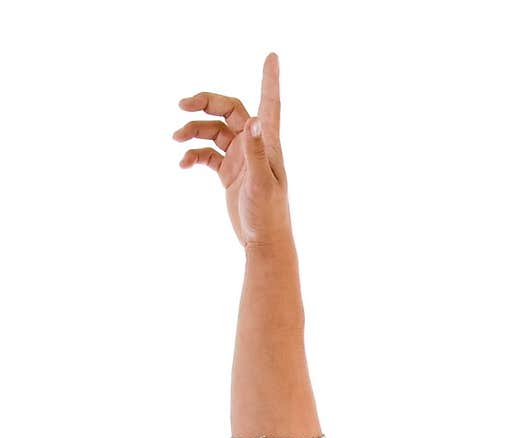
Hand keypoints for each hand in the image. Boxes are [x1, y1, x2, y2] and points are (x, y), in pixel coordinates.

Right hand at [173, 51, 293, 252]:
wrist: (263, 242)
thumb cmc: (268, 215)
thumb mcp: (262, 183)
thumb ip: (255, 152)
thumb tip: (251, 121)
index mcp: (266, 142)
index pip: (268, 102)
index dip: (269, 79)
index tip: (272, 56)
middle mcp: (253, 145)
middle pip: (228, 110)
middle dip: (205, 103)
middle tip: (182, 104)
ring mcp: (240, 158)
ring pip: (213, 131)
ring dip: (194, 131)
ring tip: (176, 139)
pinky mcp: (229, 172)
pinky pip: (208, 154)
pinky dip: (194, 154)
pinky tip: (183, 163)